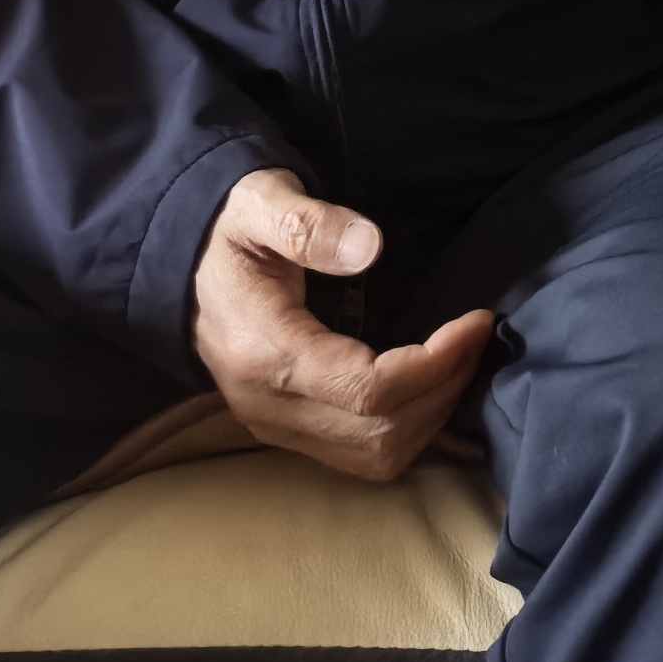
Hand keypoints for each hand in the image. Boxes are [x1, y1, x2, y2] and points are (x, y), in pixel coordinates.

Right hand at [189, 168, 496, 483]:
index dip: (435, 364)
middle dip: (444, 388)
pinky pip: (360, 455)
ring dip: (432, 416)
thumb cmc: (231, 230)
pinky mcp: (286, 431)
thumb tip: (369, 246)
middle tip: (478, 338)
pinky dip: (409, 428)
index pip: (367, 390)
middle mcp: (266, 405)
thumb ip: (308, 223)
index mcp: (265, 352)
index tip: (476, 321)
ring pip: (374, 457)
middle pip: (379, 433)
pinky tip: (432, 384)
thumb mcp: (261, 204)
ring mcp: (274, 427)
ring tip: (462, 360)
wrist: (184, 266)